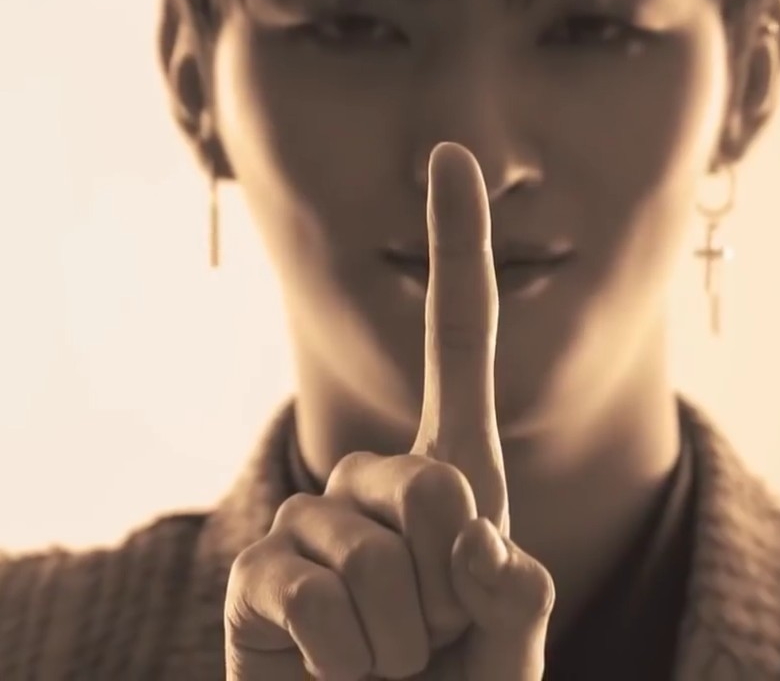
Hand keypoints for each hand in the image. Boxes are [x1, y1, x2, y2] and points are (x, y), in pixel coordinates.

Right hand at [223, 142, 555, 680]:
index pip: (458, 342)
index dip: (457, 247)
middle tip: (434, 644)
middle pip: (433, 484)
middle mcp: (378, 482)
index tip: (451, 157)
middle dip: (450, 589)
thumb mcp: (507, 648)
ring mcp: (312, 523)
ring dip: (399, 640)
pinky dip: (346, 662)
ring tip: (389, 668)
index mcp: (456, 476)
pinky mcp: (258, 577)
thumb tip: (478, 539)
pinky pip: (310, 597)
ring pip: (370, 556)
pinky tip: (338, 674)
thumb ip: (515, 599)